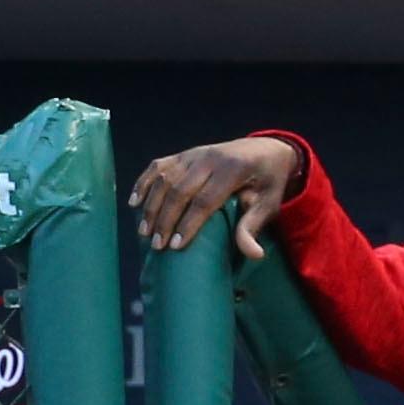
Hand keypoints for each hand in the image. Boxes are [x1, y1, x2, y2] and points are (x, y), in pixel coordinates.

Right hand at [130, 136, 299, 256]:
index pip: (205, 200)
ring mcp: (194, 153)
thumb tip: (253, 255)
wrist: (266, 149)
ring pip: (165, 178)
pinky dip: (143, 183)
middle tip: (157, 245)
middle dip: (166, 219)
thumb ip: (254, 226)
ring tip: (144, 232)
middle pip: (179, 190)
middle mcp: (209, 158)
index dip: (189, 224)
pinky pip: (158, 166)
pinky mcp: (184, 154)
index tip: (176, 246)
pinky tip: (133, 203)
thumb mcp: (269, 203)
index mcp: (232, 169)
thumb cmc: (268, 181)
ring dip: (151, 205)